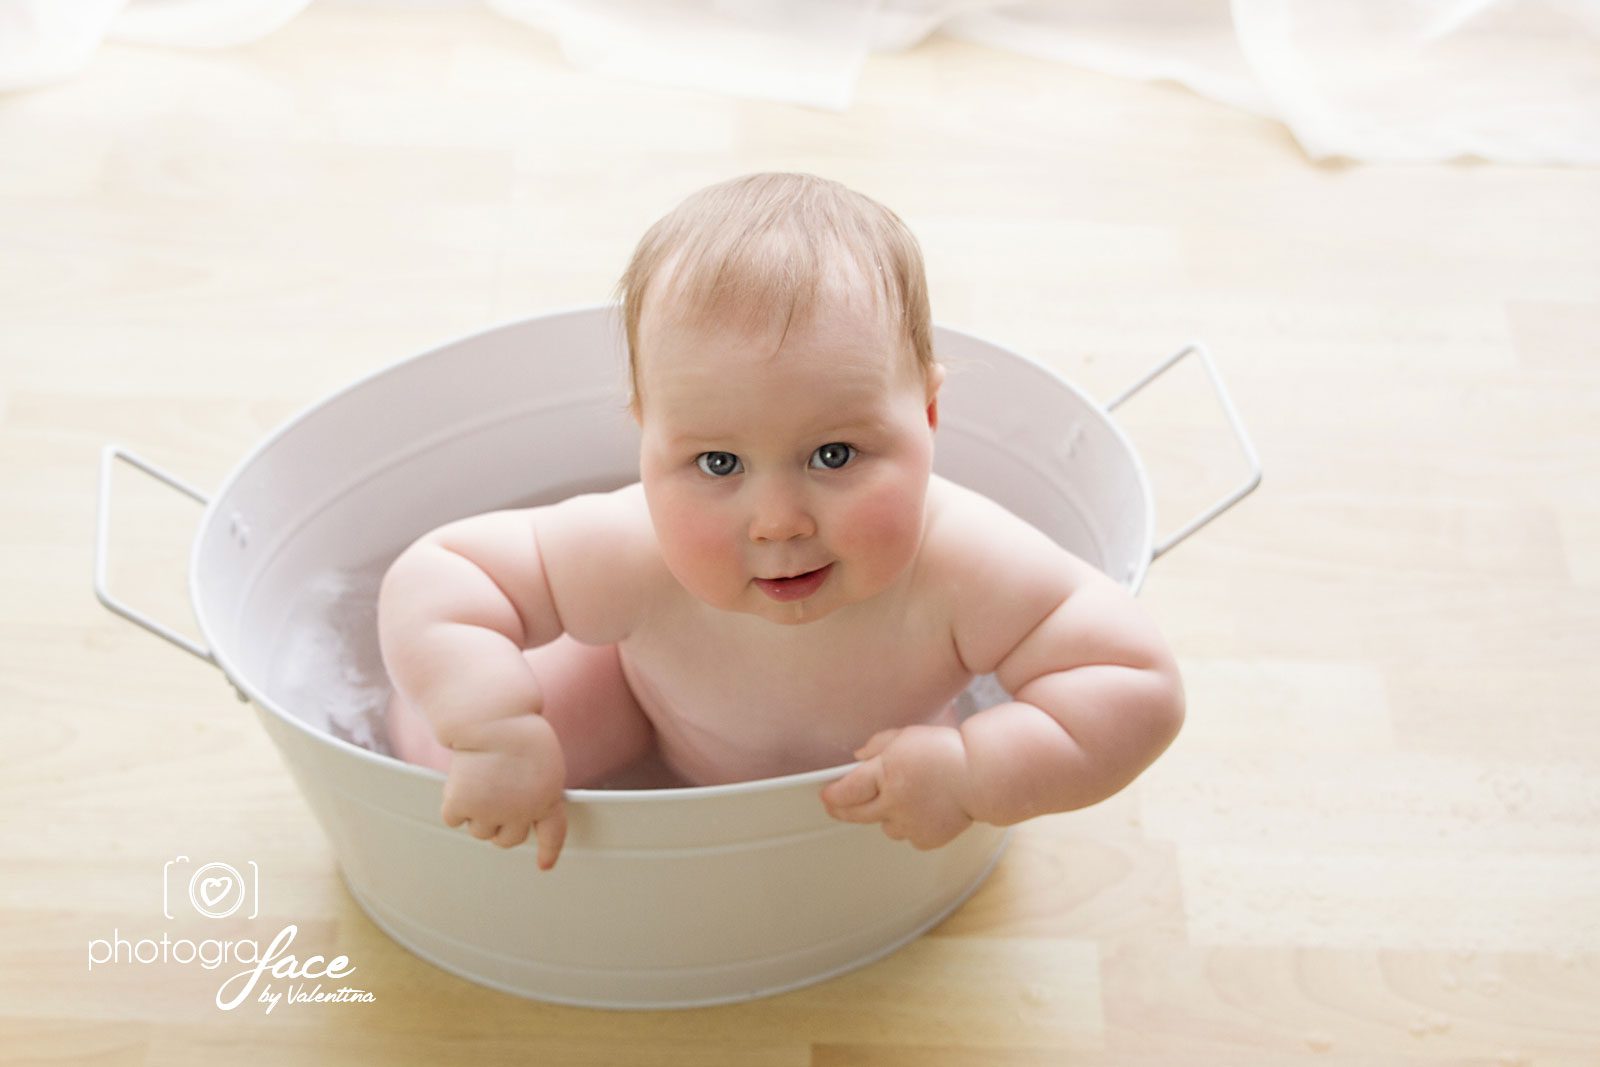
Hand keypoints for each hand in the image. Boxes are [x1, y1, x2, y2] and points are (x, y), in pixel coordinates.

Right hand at [441, 714, 567, 869]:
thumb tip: (515, 821)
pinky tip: (462, 778)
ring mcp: (491, 811)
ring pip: (479, 831)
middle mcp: (522, 812)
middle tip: (494, 793)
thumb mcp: (542, 763)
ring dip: (476, 812)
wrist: (492, 717)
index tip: (544, 865)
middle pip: (506, 840)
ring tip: (481, 778)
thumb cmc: (516, 730)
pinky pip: (453, 818)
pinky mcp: (463, 805)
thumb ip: (535, 794)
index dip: (548, 851)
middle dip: (499, 824)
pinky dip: (453, 803)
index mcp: (548, 798)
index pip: (553, 833)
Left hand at [820, 724, 974, 849]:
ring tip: (900, 798)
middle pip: (856, 813)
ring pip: (883, 826)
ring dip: (883, 815)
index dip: (832, 794)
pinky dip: (908, 825)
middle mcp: (895, 802)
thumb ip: (877, 746)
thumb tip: (857, 758)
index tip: (826, 794)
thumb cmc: (947, 751)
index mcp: (888, 772)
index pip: (847, 790)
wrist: (983, 775)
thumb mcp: (906, 736)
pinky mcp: (927, 839)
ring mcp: (911, 824)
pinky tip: (921, 809)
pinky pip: (907, 835)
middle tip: (834, 806)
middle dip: (841, 810)